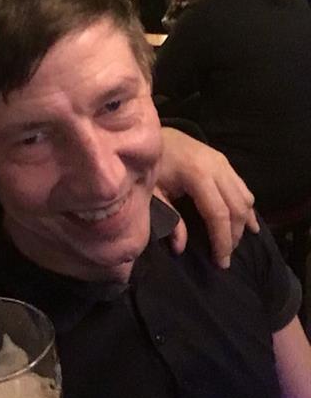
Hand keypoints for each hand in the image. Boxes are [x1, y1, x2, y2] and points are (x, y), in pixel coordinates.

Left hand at [157, 127, 258, 267]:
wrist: (149, 135)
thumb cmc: (147, 165)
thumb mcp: (152, 192)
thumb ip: (169, 219)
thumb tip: (180, 248)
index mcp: (197, 174)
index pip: (218, 214)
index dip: (222, 240)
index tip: (221, 262)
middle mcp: (216, 167)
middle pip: (236, 208)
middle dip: (233, 236)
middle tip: (225, 258)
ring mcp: (222, 162)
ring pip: (244, 198)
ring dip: (242, 223)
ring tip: (233, 244)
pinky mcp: (223, 161)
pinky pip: (242, 187)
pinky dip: (247, 207)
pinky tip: (250, 225)